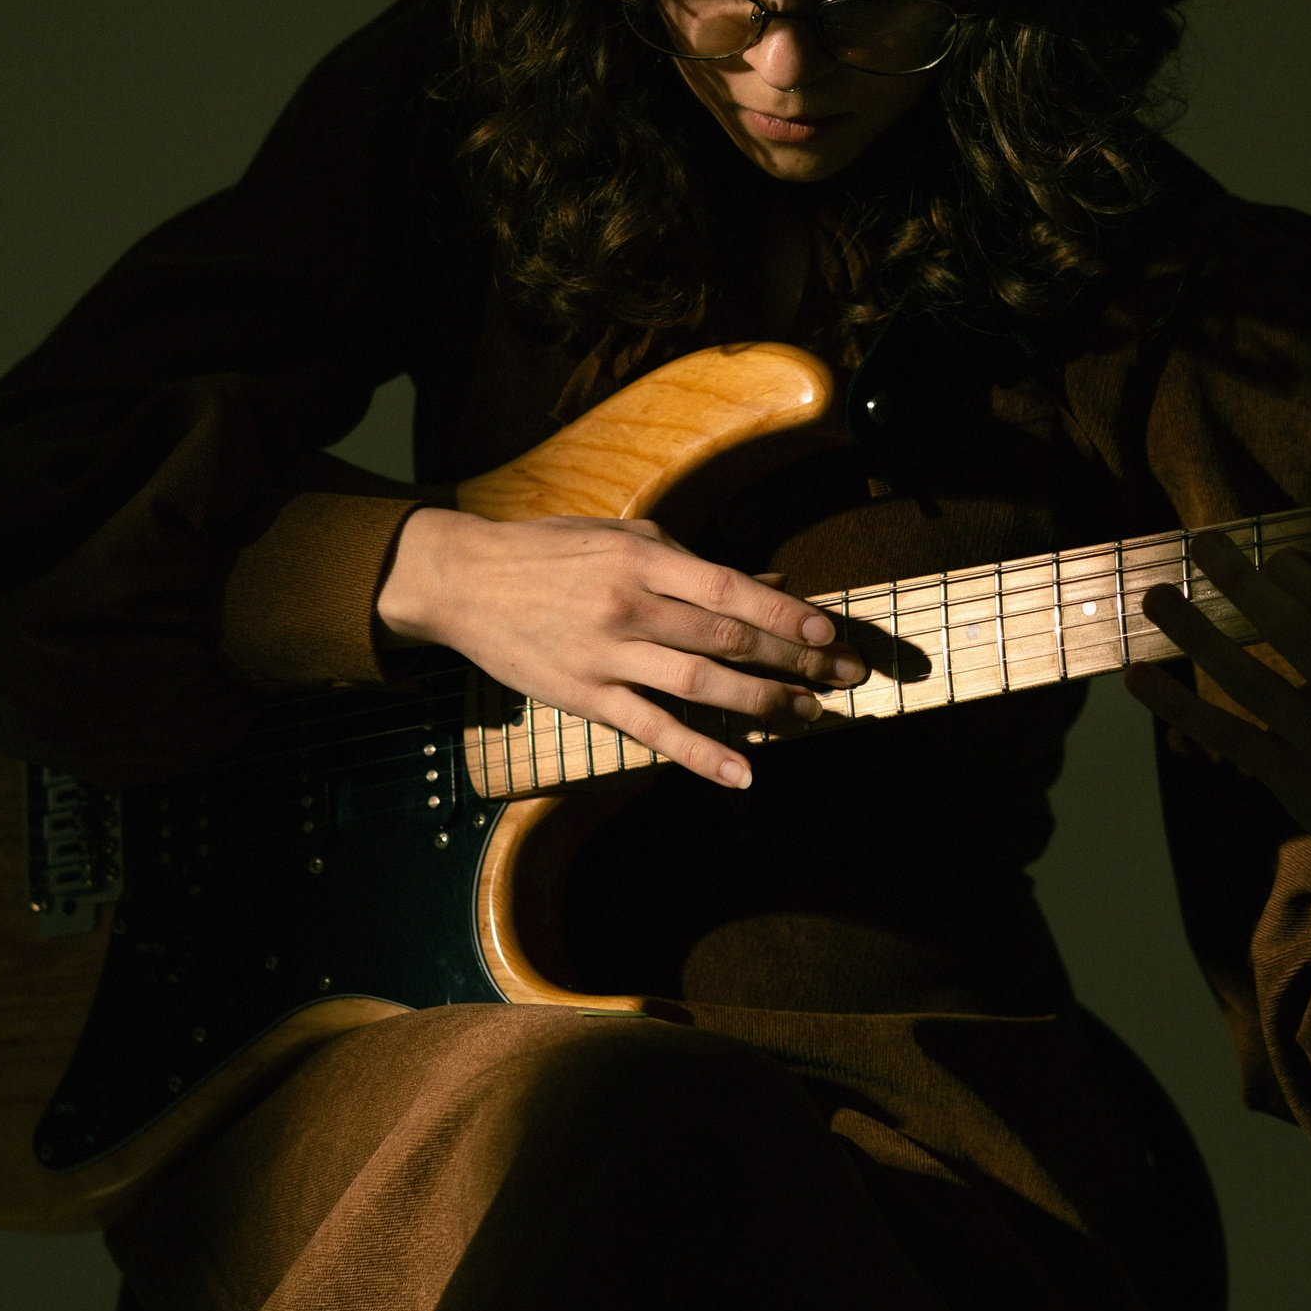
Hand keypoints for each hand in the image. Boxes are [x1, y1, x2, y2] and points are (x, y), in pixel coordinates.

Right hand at [375, 508, 865, 788]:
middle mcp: (631, 608)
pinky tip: (742, 772)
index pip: (730, 590)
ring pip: (702, 686)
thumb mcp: (626, 539)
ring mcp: (609, 657)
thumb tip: (769, 583)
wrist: (465, 582)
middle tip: (845, 674)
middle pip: (729, 640)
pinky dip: (700, 754)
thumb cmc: (551, 552)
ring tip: (810, 713)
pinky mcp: (587, 697)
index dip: (786, 614)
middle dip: (796, 659)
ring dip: (764, 703)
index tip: (829, 632)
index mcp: (643, 561)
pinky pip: (653, 731)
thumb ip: (695, 564)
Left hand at [1122, 528, 1310, 923]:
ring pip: (1252, 682)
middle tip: (1204, 543)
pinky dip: (1180, 707)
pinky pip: (1229, 737)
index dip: (1298, 576)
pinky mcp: (1294, 785)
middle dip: (1244, 583)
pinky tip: (1139, 679)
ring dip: (1197, 635)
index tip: (1269, 554)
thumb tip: (1302, 576)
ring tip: (1157, 597)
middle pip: (1296, 633)